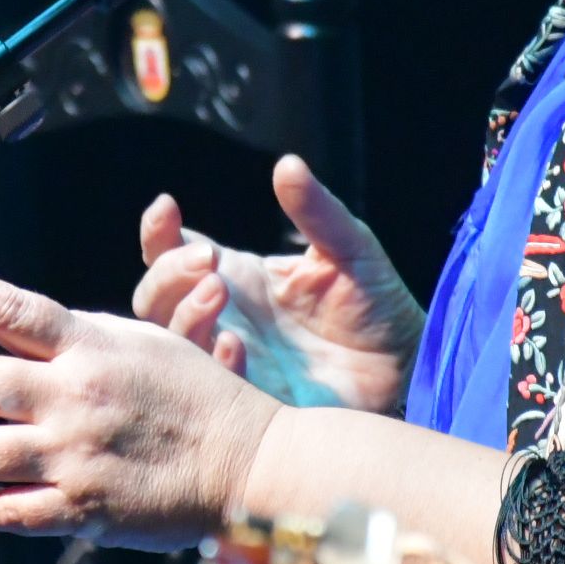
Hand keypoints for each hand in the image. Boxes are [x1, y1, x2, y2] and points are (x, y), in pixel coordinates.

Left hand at [0, 253, 285, 549]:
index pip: (5, 306)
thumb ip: (79, 340)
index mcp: (89, 345)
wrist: (252, 463)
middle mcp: (74, 394)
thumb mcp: (144, 342)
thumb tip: (19, 332)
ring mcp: (76, 452)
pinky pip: (8, 509)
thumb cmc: (200, 397)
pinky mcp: (84, 507)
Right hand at [134, 155, 423, 413]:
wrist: (408, 363)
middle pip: (155, 299)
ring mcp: (233, 359)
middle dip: (168, 276)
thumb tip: (287, 164)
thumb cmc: (376, 302)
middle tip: (206, 262)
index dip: (158, 232)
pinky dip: (216, 362)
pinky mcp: (252, 399)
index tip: (166, 207)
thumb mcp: (350, 247)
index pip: (172, 253)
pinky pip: (214, 388)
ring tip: (217, 291)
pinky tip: (235, 344)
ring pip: (173, 342)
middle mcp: (224, 317)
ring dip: (184, 315)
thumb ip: (316, 210)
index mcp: (237, 277)